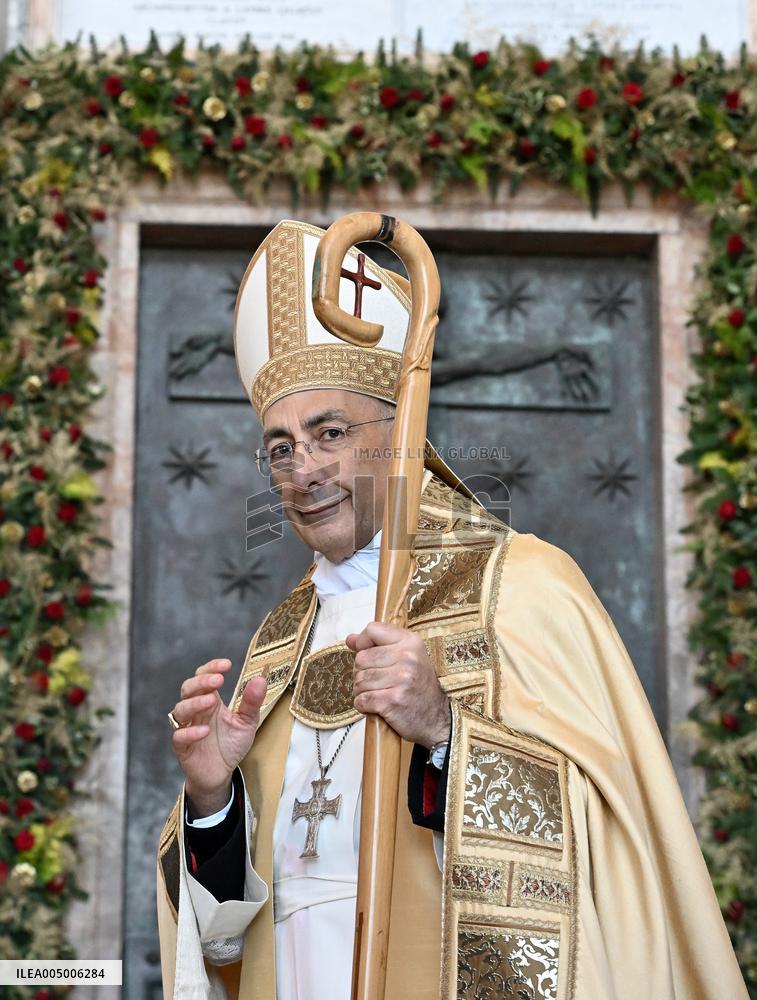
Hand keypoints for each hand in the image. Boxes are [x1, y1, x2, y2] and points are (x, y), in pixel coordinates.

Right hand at [170, 658, 266, 817]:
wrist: (221, 773)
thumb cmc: (231, 744)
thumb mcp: (247, 722)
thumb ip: (252, 703)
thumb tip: (260, 679)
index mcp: (210, 700)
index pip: (203, 677)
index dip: (211, 668)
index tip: (227, 665)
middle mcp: (196, 711)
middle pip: (188, 688)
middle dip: (201, 682)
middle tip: (218, 680)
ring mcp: (187, 727)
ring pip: (180, 710)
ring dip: (194, 703)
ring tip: (211, 702)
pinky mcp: (183, 747)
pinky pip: (179, 736)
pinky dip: (190, 732)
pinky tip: (204, 731)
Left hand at [345, 622, 450, 748]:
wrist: (436, 718)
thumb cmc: (417, 686)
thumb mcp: (406, 658)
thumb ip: (377, 645)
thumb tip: (350, 639)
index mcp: (411, 642)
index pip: (373, 630)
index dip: (363, 643)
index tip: (369, 656)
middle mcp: (408, 657)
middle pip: (361, 658)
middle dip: (362, 673)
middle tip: (376, 683)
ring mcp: (401, 679)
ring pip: (359, 680)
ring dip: (362, 691)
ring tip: (377, 694)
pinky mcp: (393, 700)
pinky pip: (361, 699)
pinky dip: (363, 705)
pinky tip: (376, 706)